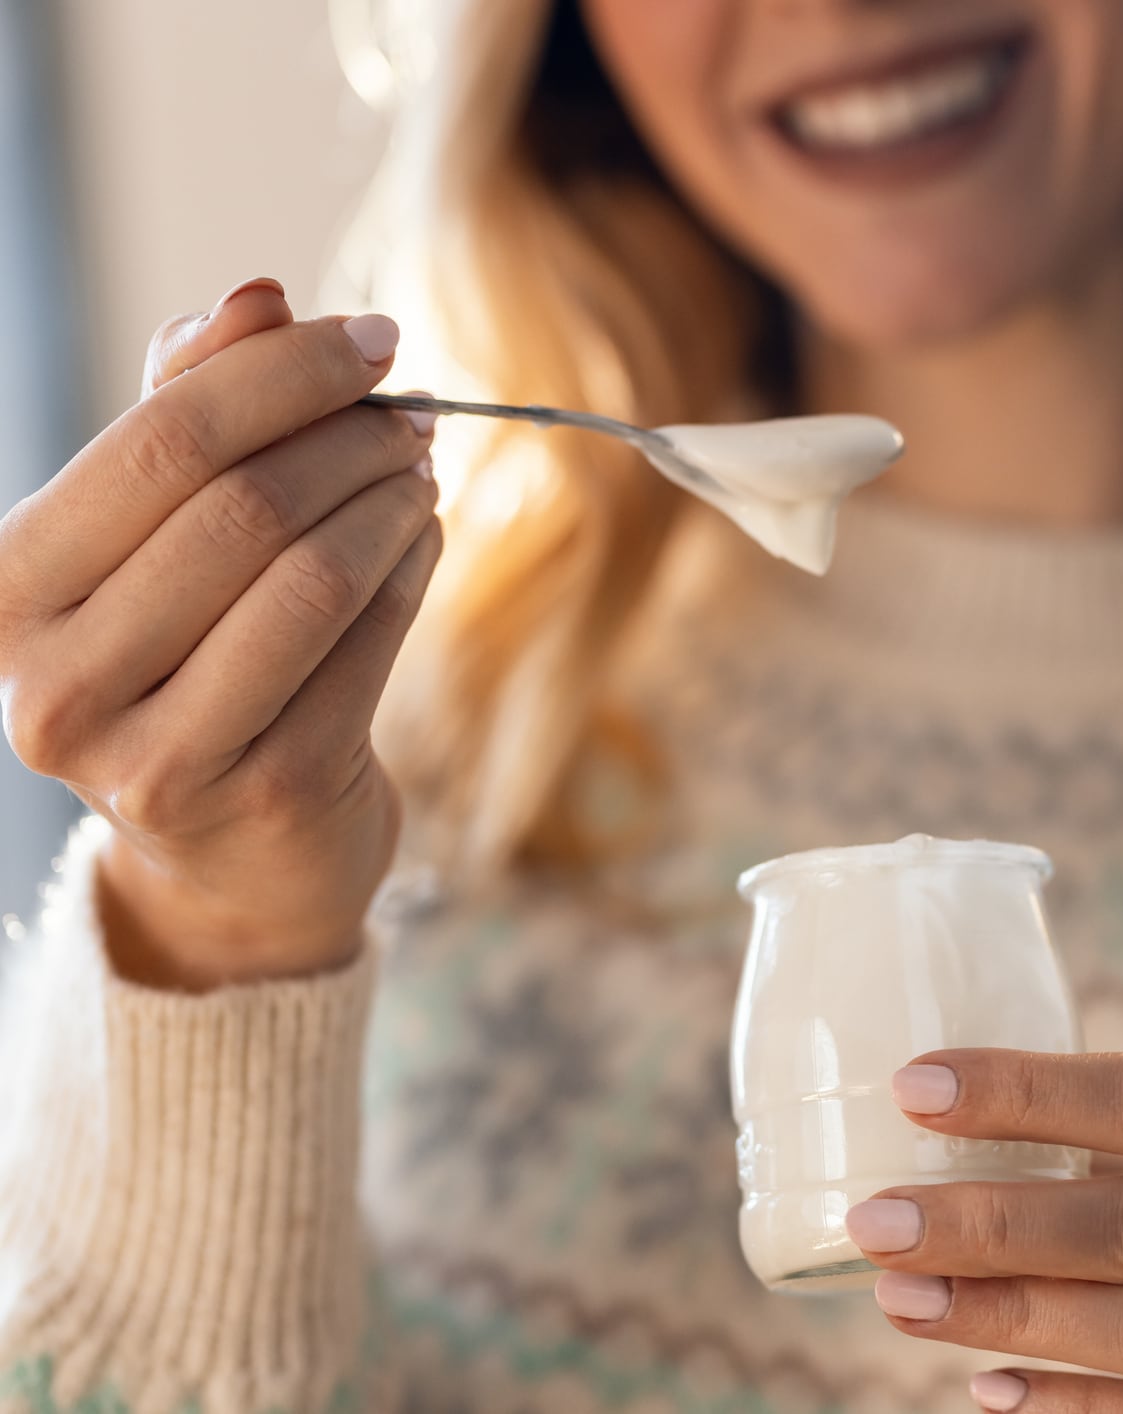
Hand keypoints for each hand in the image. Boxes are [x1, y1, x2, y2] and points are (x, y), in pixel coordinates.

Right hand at [0, 277, 442, 989]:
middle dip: (350, 440)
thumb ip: (187, 411)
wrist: (228, 854)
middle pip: (243, 507)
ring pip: (312, 576)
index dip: (284, 373)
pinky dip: (412, 571)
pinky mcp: (265, 792)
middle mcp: (56, 681)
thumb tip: (253, 296)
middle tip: (414, 414)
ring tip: (421, 473)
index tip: (374, 337)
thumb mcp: (157, 533)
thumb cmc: (183, 658)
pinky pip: (367, 644)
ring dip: (390, 503)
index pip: (161, 442)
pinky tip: (425, 539)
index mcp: (6, 592)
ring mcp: (157, 753)